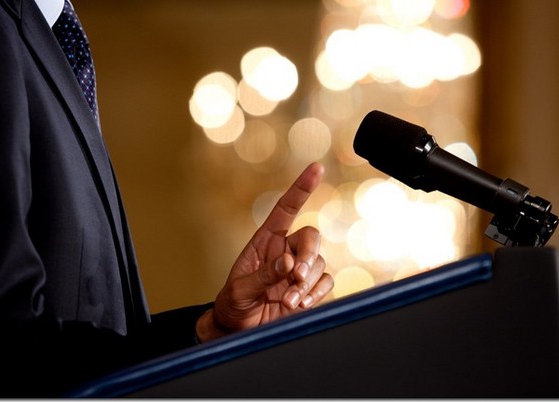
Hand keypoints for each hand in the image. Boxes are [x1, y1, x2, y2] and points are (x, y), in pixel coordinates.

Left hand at [195, 162, 333, 340]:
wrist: (238, 331)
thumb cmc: (233, 305)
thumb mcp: (240, 290)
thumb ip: (263, 275)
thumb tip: (288, 262)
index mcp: (265, 241)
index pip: (286, 209)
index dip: (301, 188)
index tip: (317, 167)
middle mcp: (285, 251)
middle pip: (311, 237)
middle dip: (308, 255)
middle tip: (296, 276)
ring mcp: (298, 270)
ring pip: (319, 263)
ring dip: (306, 283)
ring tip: (287, 301)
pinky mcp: (309, 290)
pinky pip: (325, 282)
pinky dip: (316, 293)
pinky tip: (298, 305)